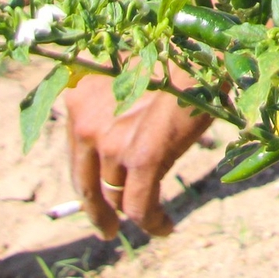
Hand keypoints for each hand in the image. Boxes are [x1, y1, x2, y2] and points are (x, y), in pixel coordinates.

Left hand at [65, 74, 210, 238]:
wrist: (203, 52)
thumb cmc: (172, 60)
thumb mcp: (126, 78)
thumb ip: (110, 108)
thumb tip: (112, 152)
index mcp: (78, 96)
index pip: (76, 151)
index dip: (87, 177)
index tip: (96, 194)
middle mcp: (85, 120)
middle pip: (86, 181)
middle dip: (97, 209)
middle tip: (108, 227)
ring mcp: (110, 140)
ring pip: (115, 193)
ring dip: (132, 210)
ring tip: (151, 217)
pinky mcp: (141, 157)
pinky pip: (139, 205)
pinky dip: (151, 221)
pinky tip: (163, 226)